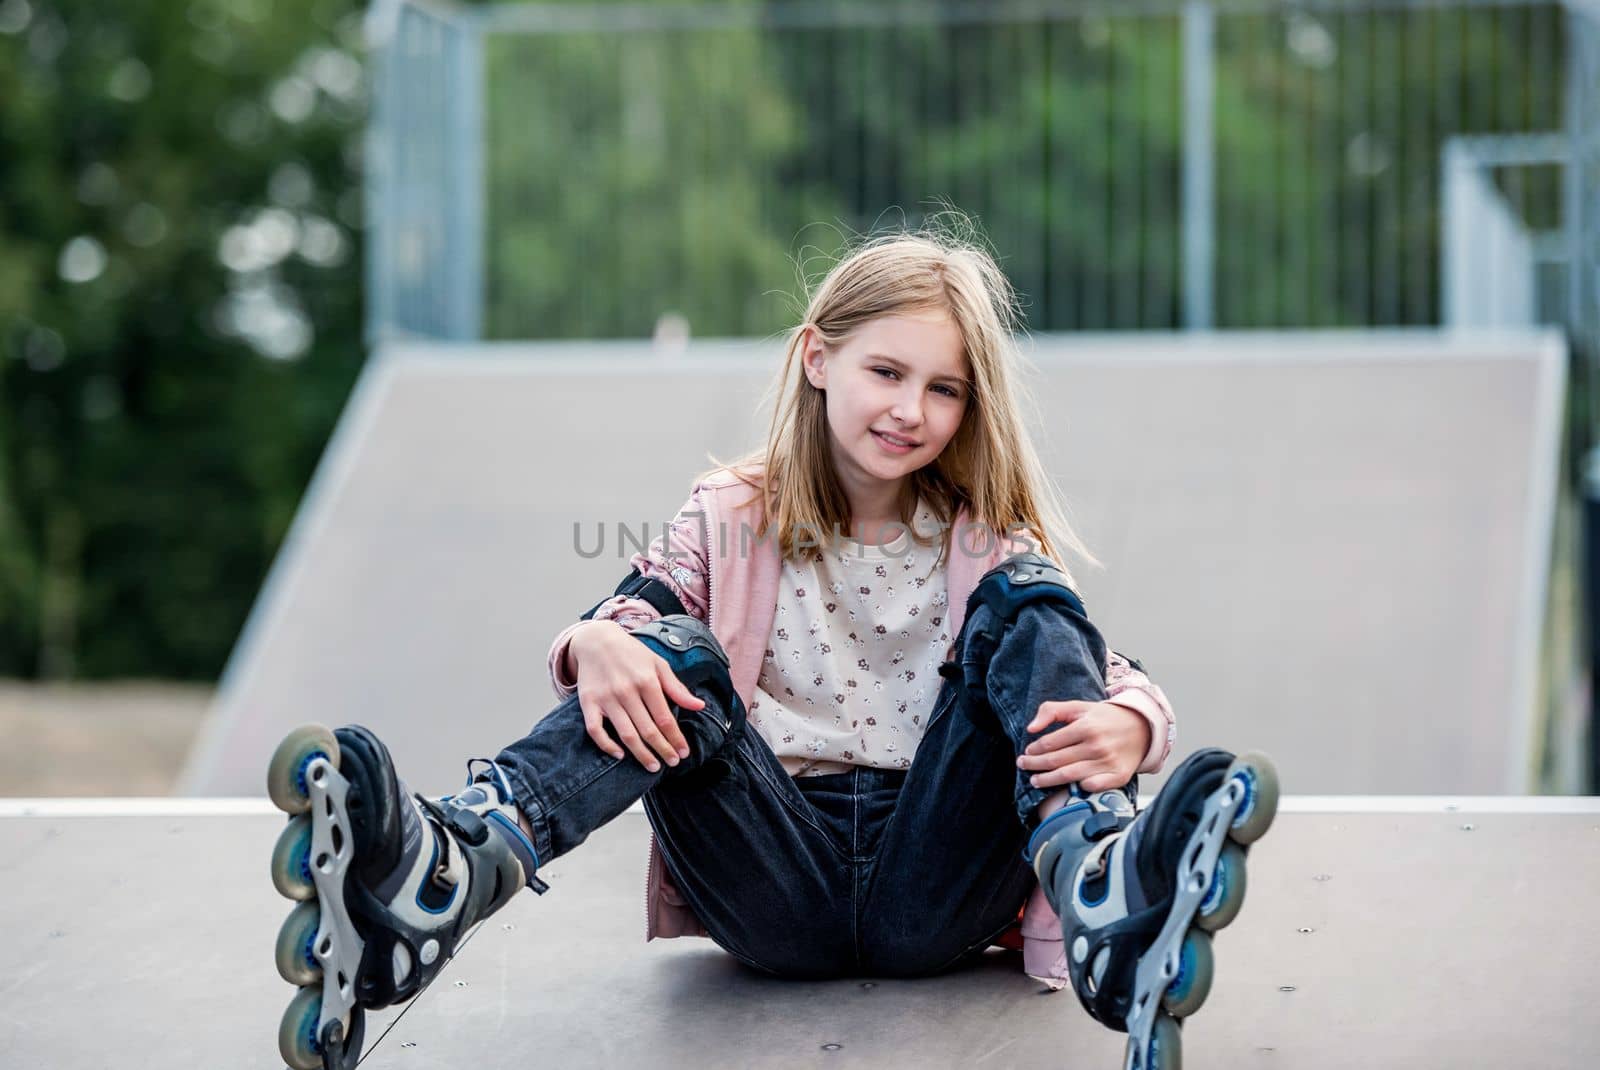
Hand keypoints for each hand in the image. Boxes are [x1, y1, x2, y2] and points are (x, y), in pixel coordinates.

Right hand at [571, 620, 701, 771]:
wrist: (596, 640)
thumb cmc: (632, 654)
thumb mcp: (658, 664)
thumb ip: (677, 688)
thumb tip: (700, 706)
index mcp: (647, 681)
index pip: (665, 718)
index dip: (676, 738)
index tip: (684, 753)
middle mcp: (627, 690)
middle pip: (648, 729)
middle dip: (663, 750)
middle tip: (672, 763)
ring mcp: (606, 698)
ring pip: (626, 734)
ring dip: (641, 754)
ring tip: (653, 767)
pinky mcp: (588, 702)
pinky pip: (595, 730)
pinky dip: (606, 745)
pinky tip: (620, 755)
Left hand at [1016, 700, 1149, 792]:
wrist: (1141, 728)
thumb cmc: (1105, 718)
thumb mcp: (1078, 706)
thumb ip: (1051, 711)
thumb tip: (1031, 728)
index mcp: (1086, 726)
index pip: (1050, 743)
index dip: (1034, 750)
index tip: (1027, 753)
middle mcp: (1097, 745)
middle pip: (1056, 761)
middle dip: (1035, 765)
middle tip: (1023, 766)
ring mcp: (1108, 762)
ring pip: (1069, 776)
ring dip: (1048, 780)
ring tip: (1035, 781)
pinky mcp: (1119, 776)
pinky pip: (1093, 787)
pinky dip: (1078, 788)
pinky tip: (1067, 788)